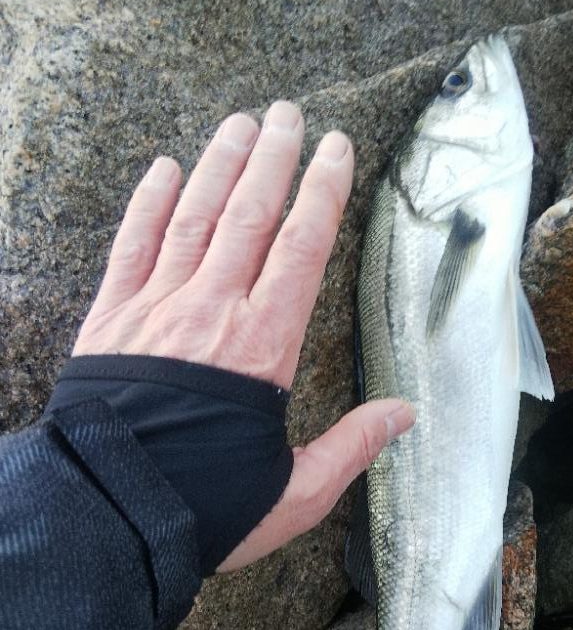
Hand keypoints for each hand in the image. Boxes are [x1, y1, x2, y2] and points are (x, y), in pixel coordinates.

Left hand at [73, 102, 414, 571]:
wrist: (111, 516)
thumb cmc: (210, 507)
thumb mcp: (296, 491)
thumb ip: (352, 447)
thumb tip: (406, 414)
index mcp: (264, 347)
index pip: (301, 249)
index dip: (322, 192)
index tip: (335, 148)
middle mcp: (213, 312)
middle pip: (249, 216)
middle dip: (273, 160)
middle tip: (288, 112)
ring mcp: (157, 309)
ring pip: (194, 219)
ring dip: (218, 166)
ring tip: (240, 123)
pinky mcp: (110, 320)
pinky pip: (131, 247)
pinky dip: (147, 204)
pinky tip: (161, 169)